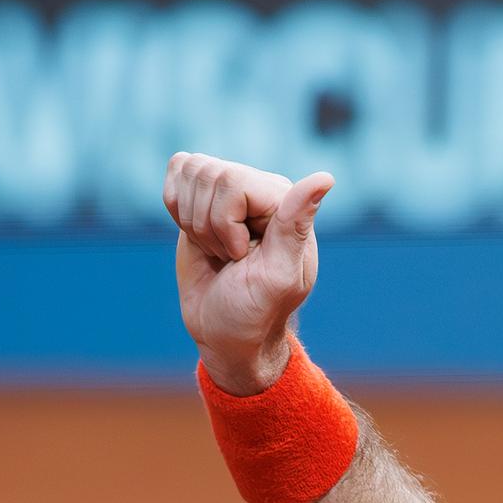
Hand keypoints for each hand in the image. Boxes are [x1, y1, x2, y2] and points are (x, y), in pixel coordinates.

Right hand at [163, 152, 333, 394]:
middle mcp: (260, 187)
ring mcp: (230, 189)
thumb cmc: (254, 311)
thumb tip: (326, 177)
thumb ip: (295, 225)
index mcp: (285, 200)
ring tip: (218, 251)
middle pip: (208, 174)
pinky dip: (177, 209)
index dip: (225, 224)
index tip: (243, 257)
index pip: (232, 180)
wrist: (224, 331)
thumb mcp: (278, 275)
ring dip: (194, 223)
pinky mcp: (201, 195)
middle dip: (208, 227)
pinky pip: (177, 171)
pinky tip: (198, 237)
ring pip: (191, 171)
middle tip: (229, 258)